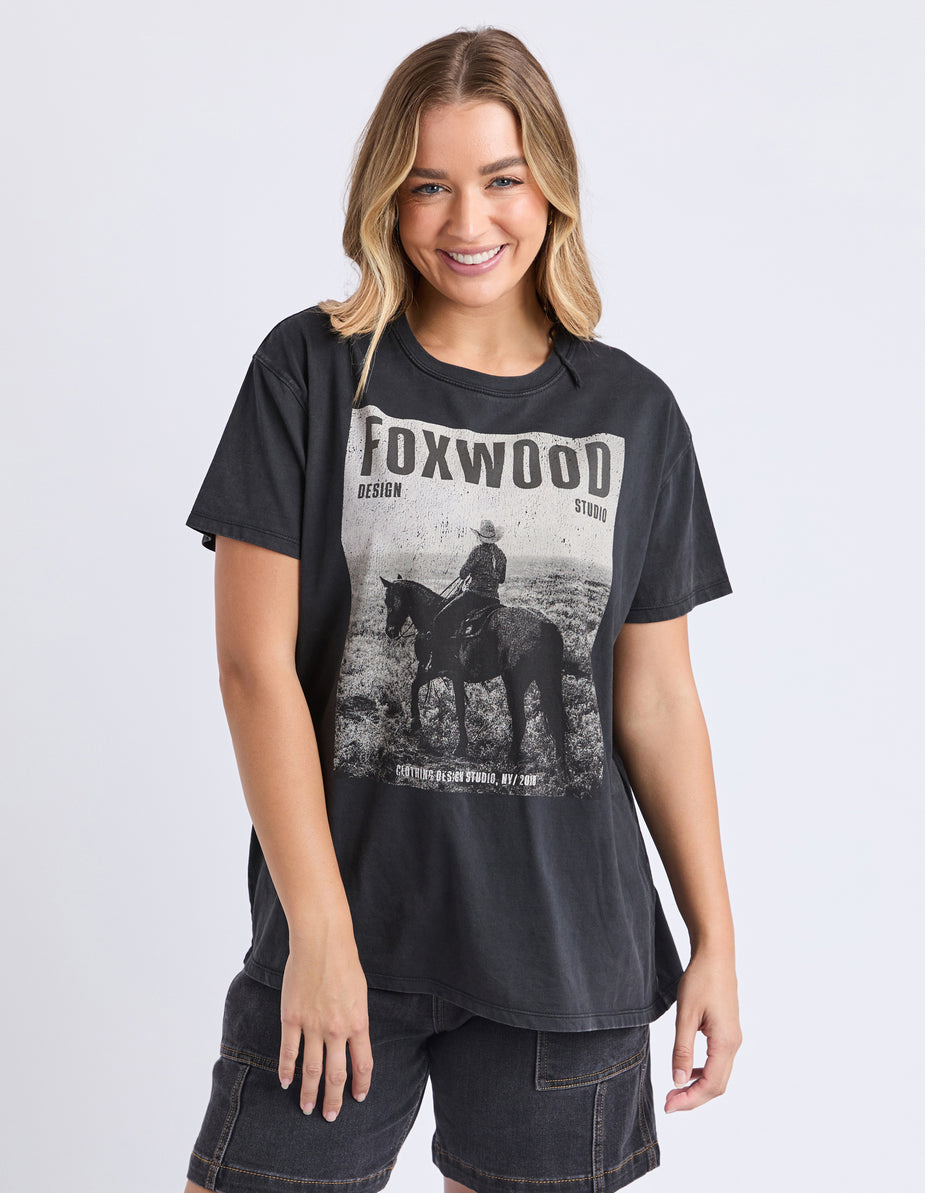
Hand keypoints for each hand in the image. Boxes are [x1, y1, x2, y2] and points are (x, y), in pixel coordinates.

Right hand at [277, 922, 373, 1121]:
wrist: (322, 943)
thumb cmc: (344, 962)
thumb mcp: (360, 994)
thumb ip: (355, 1019)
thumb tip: (352, 1039)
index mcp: (358, 1023)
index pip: (363, 1064)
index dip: (361, 1084)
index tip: (358, 1096)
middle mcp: (336, 1029)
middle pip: (336, 1074)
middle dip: (334, 1099)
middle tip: (330, 1116)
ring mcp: (313, 1025)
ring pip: (312, 1069)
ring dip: (309, 1092)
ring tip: (307, 1108)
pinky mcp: (292, 1018)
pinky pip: (289, 1051)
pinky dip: (286, 1069)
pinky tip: (285, 1082)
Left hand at [664, 947, 741, 1113]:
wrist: (715, 955)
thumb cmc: (700, 980)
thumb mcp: (686, 1015)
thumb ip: (681, 1050)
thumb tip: (678, 1081)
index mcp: (725, 1042)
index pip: (710, 1085)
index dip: (690, 1100)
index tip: (669, 1106)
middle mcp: (733, 1044)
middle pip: (717, 1085)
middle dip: (693, 1098)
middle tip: (669, 1103)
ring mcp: (733, 1038)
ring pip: (719, 1075)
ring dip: (698, 1086)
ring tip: (675, 1089)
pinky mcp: (728, 1031)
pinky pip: (718, 1062)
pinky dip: (703, 1072)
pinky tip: (687, 1070)